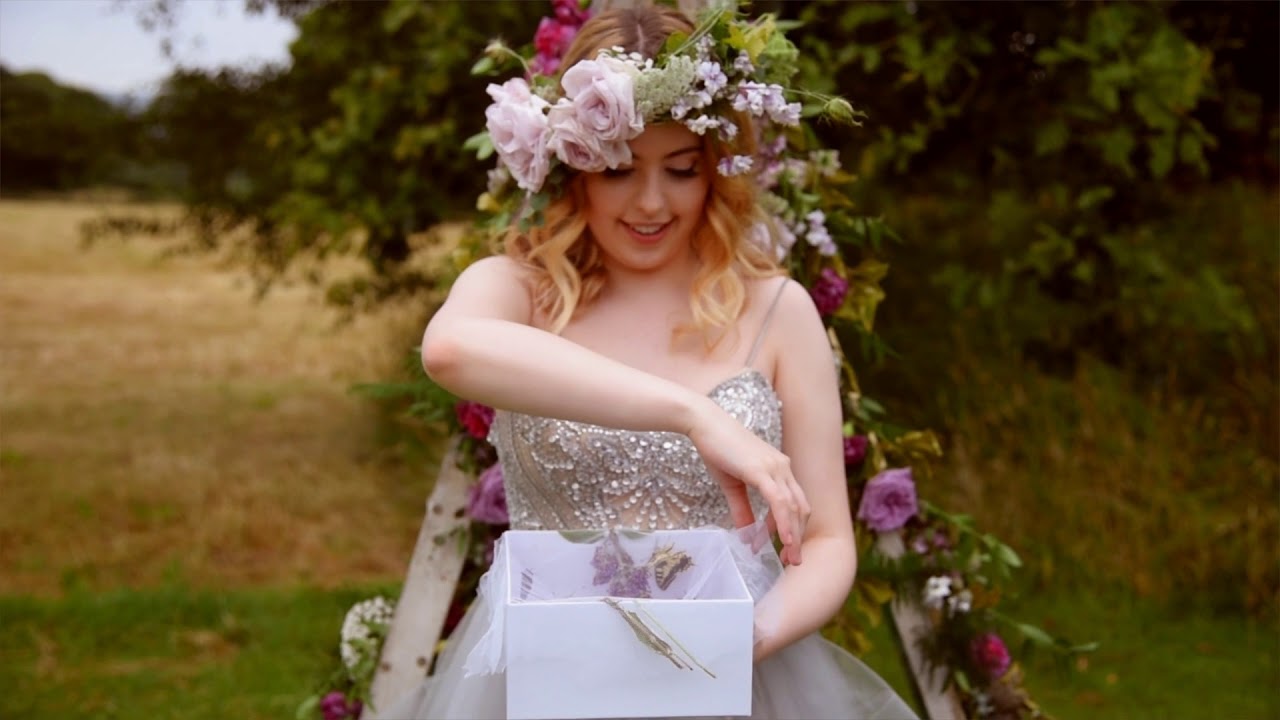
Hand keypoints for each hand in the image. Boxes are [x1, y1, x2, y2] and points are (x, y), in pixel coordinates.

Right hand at [686, 399, 810, 565]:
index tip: (784, 549)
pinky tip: (783, 539)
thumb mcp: (732, 485)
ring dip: (793, 535)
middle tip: (793, 561)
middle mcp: (783, 468)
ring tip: (790, 557)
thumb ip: (742, 509)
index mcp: (779, 470)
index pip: (794, 504)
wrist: (705, 424)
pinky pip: (779, 501)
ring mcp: (775, 468)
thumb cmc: (717, 450)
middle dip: (798, 537)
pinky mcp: (762, 470)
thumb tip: (746, 535)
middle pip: (801, 509)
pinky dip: (783, 522)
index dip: (792, 528)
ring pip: (793, 508)